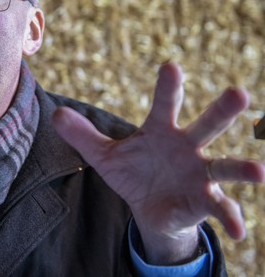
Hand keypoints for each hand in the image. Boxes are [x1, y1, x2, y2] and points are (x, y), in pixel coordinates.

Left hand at [52, 62, 264, 263]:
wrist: (148, 207)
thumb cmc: (132, 172)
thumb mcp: (103, 156)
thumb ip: (82, 135)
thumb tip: (54, 114)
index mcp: (161, 130)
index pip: (166, 104)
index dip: (168, 87)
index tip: (170, 66)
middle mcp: (187, 147)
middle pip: (206, 125)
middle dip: (222, 110)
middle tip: (239, 93)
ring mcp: (200, 173)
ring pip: (224, 165)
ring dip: (241, 167)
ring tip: (259, 171)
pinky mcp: (204, 200)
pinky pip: (221, 208)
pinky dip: (231, 218)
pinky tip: (239, 231)